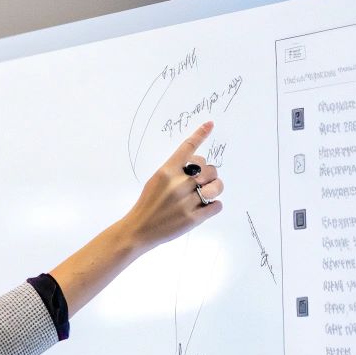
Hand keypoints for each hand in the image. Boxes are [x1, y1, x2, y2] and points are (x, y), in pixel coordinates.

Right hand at [118, 121, 223, 253]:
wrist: (138, 230)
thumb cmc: (147, 204)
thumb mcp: (155, 181)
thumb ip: (175, 172)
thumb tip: (200, 168)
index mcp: (166, 172)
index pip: (187, 148)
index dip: (200, 134)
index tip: (210, 124)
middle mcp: (178, 184)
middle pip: (210, 169)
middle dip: (210, 175)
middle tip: (202, 184)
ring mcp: (186, 202)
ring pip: (217, 187)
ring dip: (215, 190)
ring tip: (205, 195)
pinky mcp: (193, 218)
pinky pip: (217, 206)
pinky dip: (213, 207)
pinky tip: (202, 209)